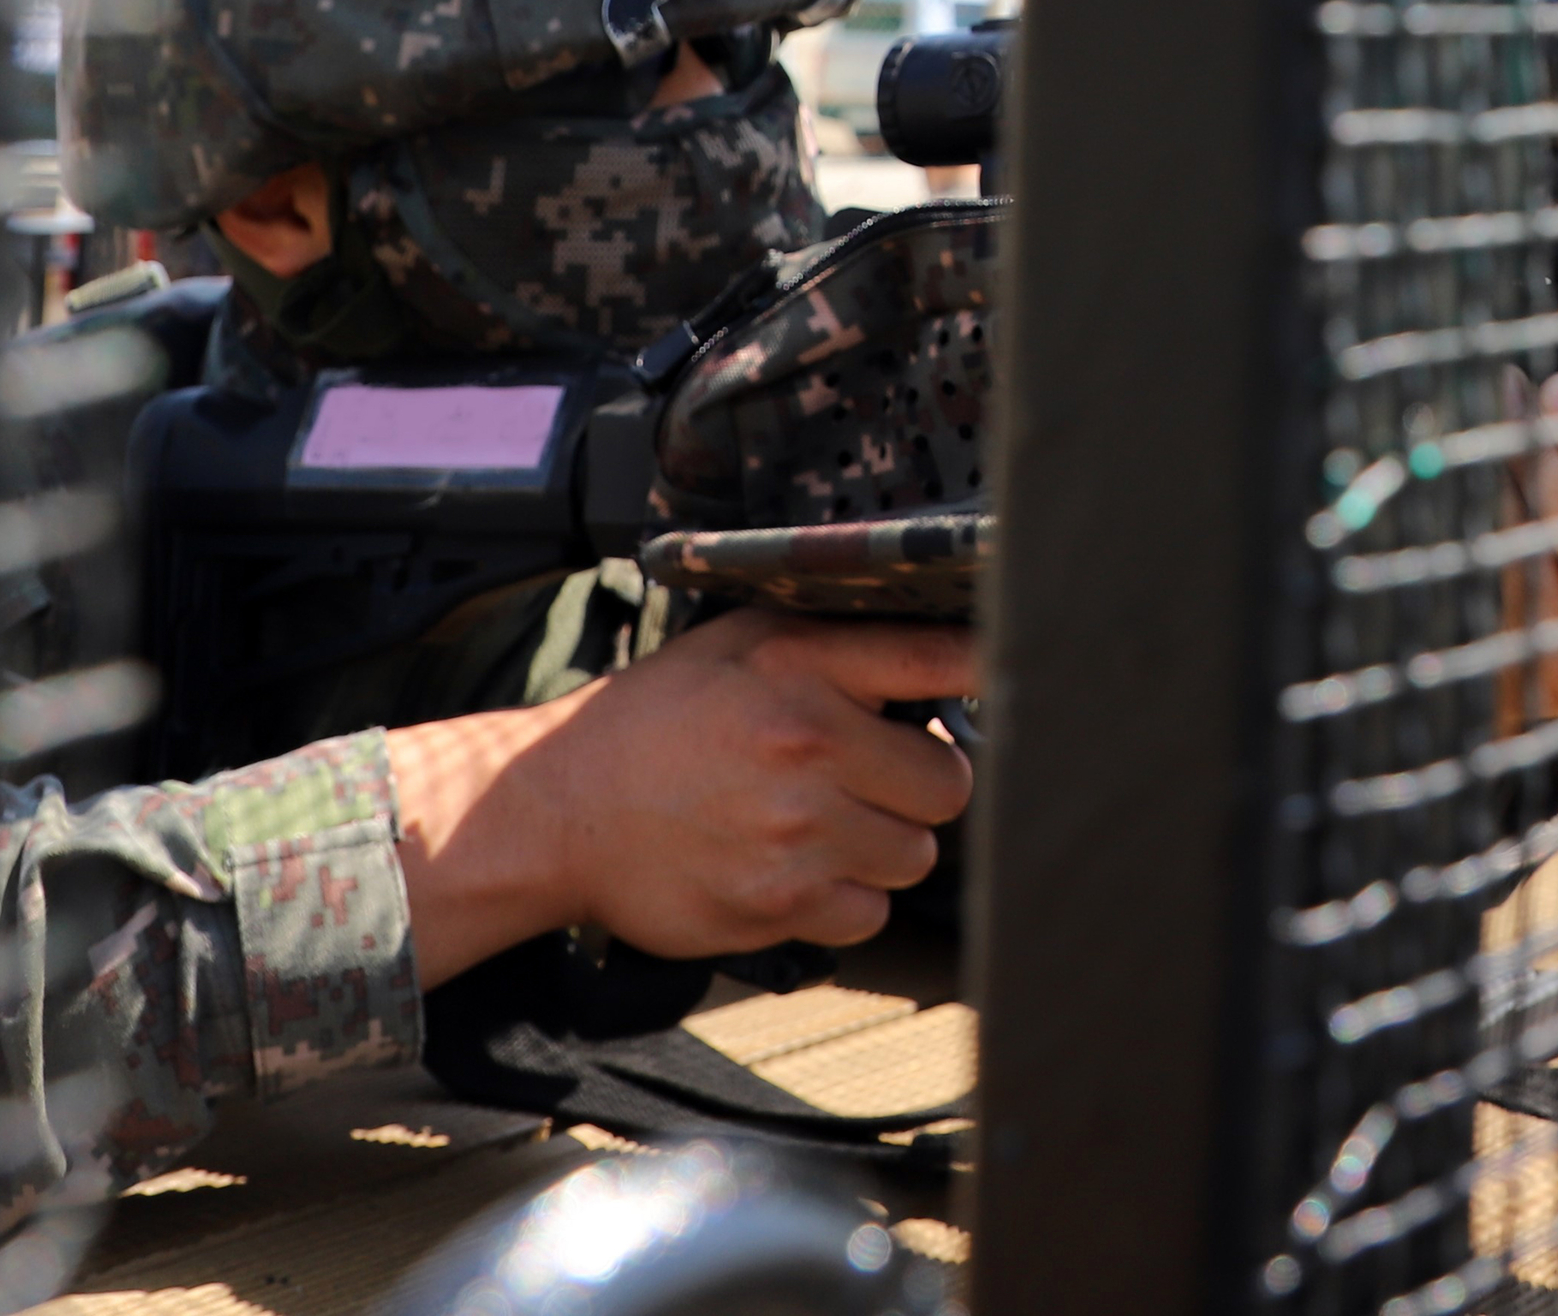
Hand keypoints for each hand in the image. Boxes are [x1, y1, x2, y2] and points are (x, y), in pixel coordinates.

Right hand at [389, 613, 976, 988]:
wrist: (559, 807)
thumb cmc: (662, 718)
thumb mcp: (747, 642)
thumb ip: (847, 646)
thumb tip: (957, 647)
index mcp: (803, 669)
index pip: (944, 663)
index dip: (985, 673)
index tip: (998, 682)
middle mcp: (806, 748)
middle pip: (950, 785)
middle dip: (923, 784)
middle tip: (876, 777)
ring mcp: (793, 835)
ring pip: (915, 855)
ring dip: (885, 845)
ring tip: (825, 821)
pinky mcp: (775, 906)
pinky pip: (867, 914)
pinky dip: (846, 900)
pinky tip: (800, 867)